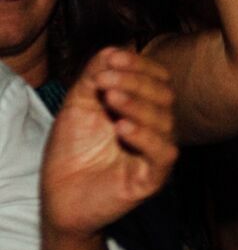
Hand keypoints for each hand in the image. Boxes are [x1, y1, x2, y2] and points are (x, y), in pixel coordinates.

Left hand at [43, 48, 177, 237]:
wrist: (60, 198)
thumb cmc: (71, 154)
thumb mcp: (77, 107)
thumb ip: (93, 78)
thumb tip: (112, 50)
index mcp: (141, 108)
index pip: (157, 79)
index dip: (139, 66)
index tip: (114, 58)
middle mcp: (154, 128)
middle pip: (164, 95)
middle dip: (135, 82)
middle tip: (105, 81)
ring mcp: (154, 153)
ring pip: (165, 121)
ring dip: (137, 104)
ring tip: (110, 99)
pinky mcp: (152, 178)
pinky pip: (162, 154)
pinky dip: (144, 137)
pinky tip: (122, 128)